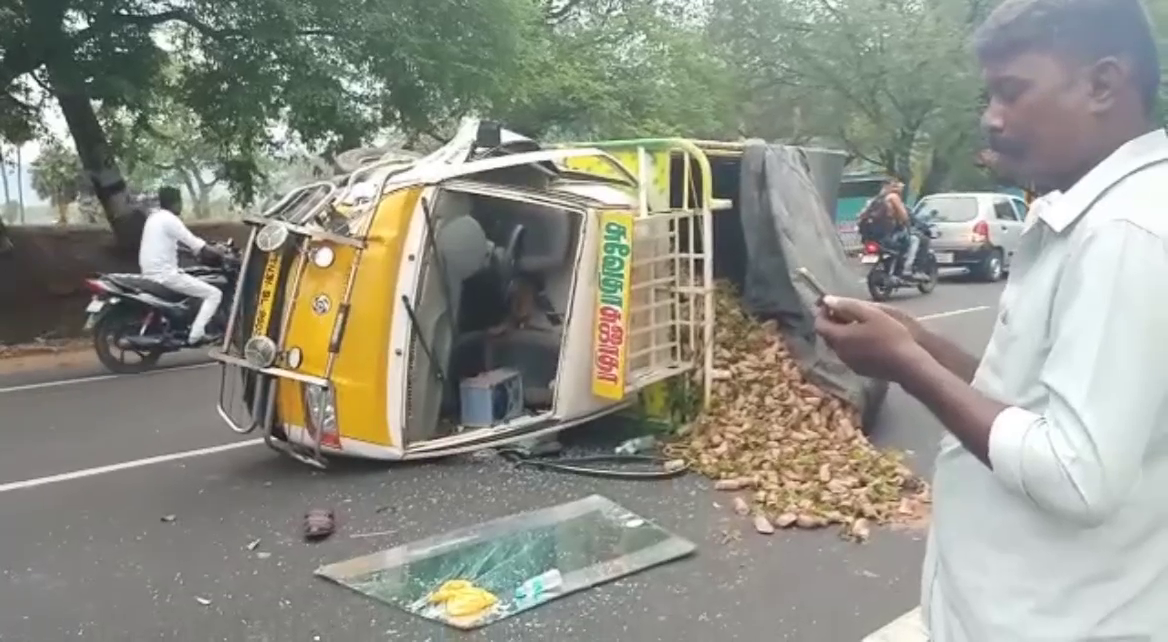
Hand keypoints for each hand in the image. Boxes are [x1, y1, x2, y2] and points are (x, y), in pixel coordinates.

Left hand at [814, 296, 928, 381]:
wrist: (907, 365)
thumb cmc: (891, 335)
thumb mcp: (871, 314)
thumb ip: (847, 305)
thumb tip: (827, 300)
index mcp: (840, 338)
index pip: (820, 325)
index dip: (823, 312)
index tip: (832, 304)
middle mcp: (840, 353)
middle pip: (828, 336)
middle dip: (832, 322)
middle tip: (845, 311)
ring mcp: (849, 364)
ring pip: (839, 346)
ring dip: (842, 333)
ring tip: (857, 323)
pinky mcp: (859, 370)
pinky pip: (849, 354)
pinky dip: (851, 344)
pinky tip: (866, 339)